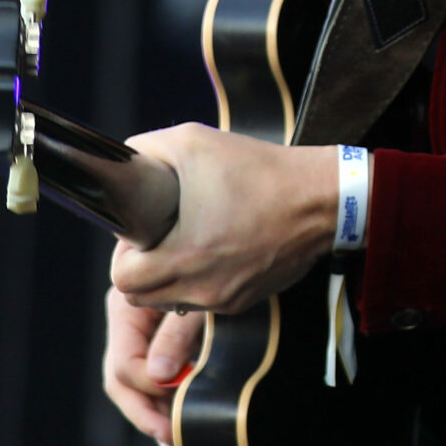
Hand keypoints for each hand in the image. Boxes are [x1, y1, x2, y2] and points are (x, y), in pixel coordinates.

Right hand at [100, 276, 203, 445]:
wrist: (238, 239)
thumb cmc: (216, 260)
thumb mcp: (200, 296)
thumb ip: (178, 333)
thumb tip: (161, 377)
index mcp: (127, 308)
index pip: (124, 365)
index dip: (148, 392)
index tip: (176, 406)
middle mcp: (129, 323)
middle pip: (122, 381)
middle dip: (145, 414)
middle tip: (171, 440)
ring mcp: (143, 334)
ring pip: (137, 386)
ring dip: (155, 415)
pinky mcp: (162, 342)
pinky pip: (155, 379)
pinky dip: (166, 403)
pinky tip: (178, 429)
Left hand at [108, 124, 337, 314]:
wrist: (323, 199)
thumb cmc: (261, 171)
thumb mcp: (195, 142)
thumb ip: (146, 151)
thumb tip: (124, 163)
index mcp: (184, 255)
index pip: (123, 279)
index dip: (125, 254)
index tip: (142, 235)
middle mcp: (203, 286)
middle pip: (142, 298)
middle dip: (143, 270)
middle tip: (160, 240)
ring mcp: (226, 297)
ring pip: (173, 302)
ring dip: (170, 280)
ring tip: (189, 245)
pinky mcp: (247, 299)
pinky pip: (207, 300)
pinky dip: (203, 281)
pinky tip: (219, 250)